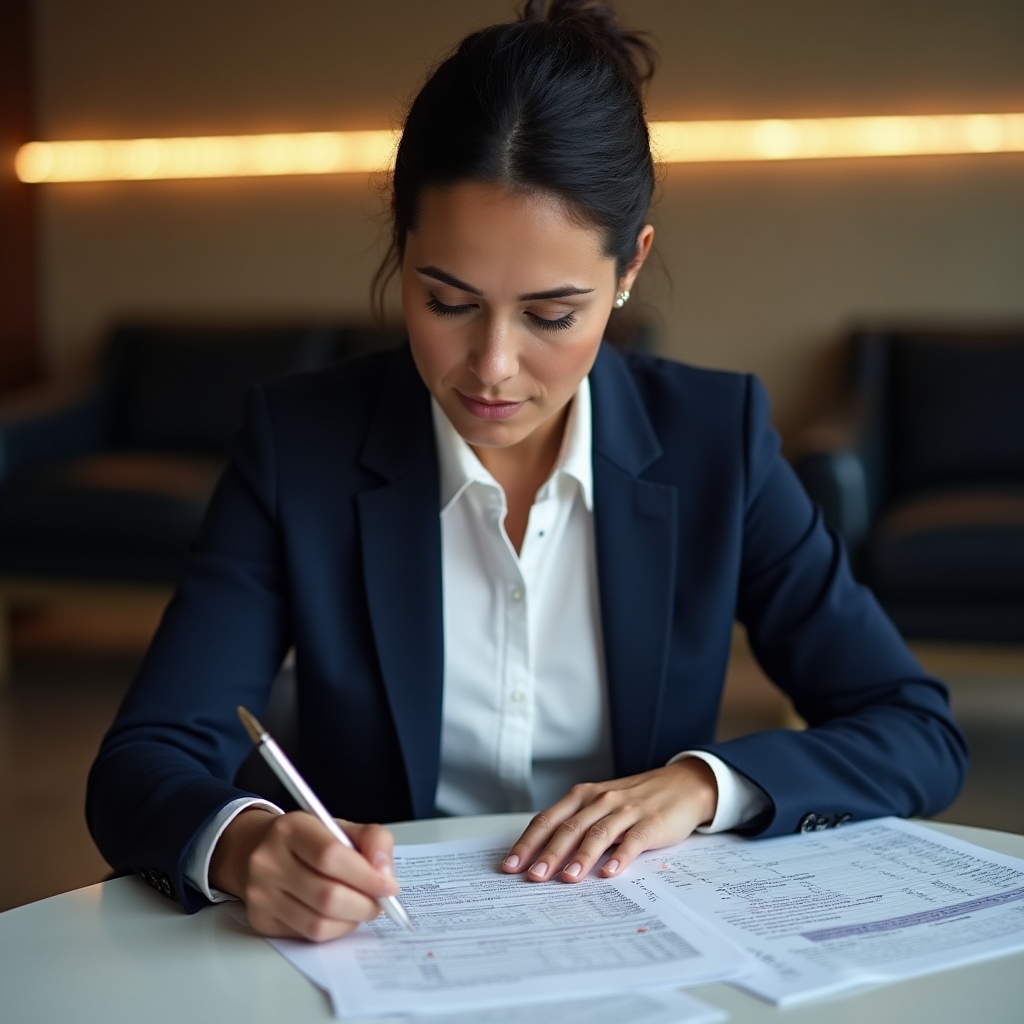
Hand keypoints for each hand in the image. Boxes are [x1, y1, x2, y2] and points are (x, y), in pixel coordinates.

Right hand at [209, 808, 399, 940]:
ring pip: (318, 923)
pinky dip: (334, 929)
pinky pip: (308, 935)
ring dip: (351, 921)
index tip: (389, 886)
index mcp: (290, 828)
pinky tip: (341, 916)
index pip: (330, 855)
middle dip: (364, 904)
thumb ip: (372, 840)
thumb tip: (385, 874)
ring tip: (362, 908)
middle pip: (327, 895)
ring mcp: (260, 894)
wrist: (257, 849)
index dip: (366, 875)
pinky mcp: (260, 920)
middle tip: (380, 903)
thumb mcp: (340, 826)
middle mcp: (268, 861)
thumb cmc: (308, 839)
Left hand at [501, 759, 717, 882]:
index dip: (528, 842)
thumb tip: (543, 859)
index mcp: (583, 796)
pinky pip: (633, 840)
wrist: (682, 785)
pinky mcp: (651, 823)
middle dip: (548, 853)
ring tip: (567, 878)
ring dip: (581, 857)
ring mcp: (626, 810)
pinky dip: (620, 856)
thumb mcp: (601, 805)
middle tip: (533, 877)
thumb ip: (577, 825)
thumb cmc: (635, 800)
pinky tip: (610, 872)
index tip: (510, 865)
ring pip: (598, 833)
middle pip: (569, 827)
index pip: (548, 819)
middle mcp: (600, 800)